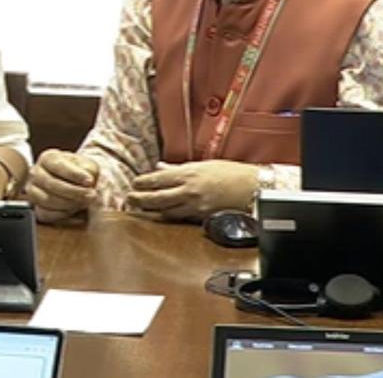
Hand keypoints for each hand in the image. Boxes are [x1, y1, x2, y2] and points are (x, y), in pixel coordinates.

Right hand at [25, 150, 98, 222]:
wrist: (74, 184)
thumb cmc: (79, 172)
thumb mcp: (87, 165)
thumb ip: (89, 170)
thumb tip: (89, 179)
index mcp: (48, 158)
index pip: (58, 165)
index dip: (74, 174)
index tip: (90, 181)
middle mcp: (36, 173)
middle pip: (52, 184)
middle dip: (74, 192)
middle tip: (91, 195)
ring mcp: (33, 190)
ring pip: (47, 200)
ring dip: (69, 204)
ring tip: (85, 203)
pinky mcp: (34, 207)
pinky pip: (45, 214)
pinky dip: (62, 215)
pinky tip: (75, 211)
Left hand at [127, 160, 258, 221]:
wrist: (253, 188)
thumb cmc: (231, 173)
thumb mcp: (202, 165)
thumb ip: (178, 169)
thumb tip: (160, 167)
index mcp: (188, 174)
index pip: (157, 179)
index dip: (142, 183)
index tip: (133, 183)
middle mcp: (189, 190)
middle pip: (157, 198)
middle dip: (140, 199)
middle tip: (129, 199)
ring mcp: (195, 206)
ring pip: (166, 211)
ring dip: (151, 210)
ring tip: (140, 209)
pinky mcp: (202, 218)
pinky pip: (181, 218)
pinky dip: (169, 217)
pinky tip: (161, 216)